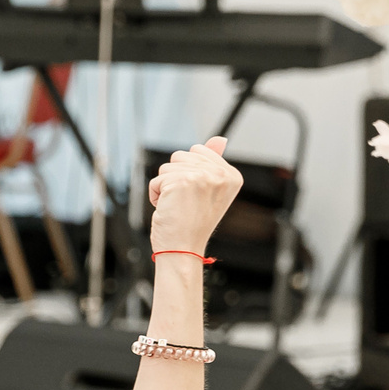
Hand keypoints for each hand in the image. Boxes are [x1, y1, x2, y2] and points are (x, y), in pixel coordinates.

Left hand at [146, 135, 241, 257]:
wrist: (184, 250)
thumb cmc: (193, 224)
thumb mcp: (209, 190)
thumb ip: (213, 162)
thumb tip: (220, 139)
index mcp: (232, 175)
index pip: (198, 150)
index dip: (189, 173)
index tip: (197, 196)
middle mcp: (221, 174)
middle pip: (181, 155)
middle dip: (176, 179)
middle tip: (186, 203)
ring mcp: (202, 177)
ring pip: (167, 166)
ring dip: (165, 187)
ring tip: (178, 207)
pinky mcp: (181, 182)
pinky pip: (156, 180)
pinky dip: (156, 195)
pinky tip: (169, 210)